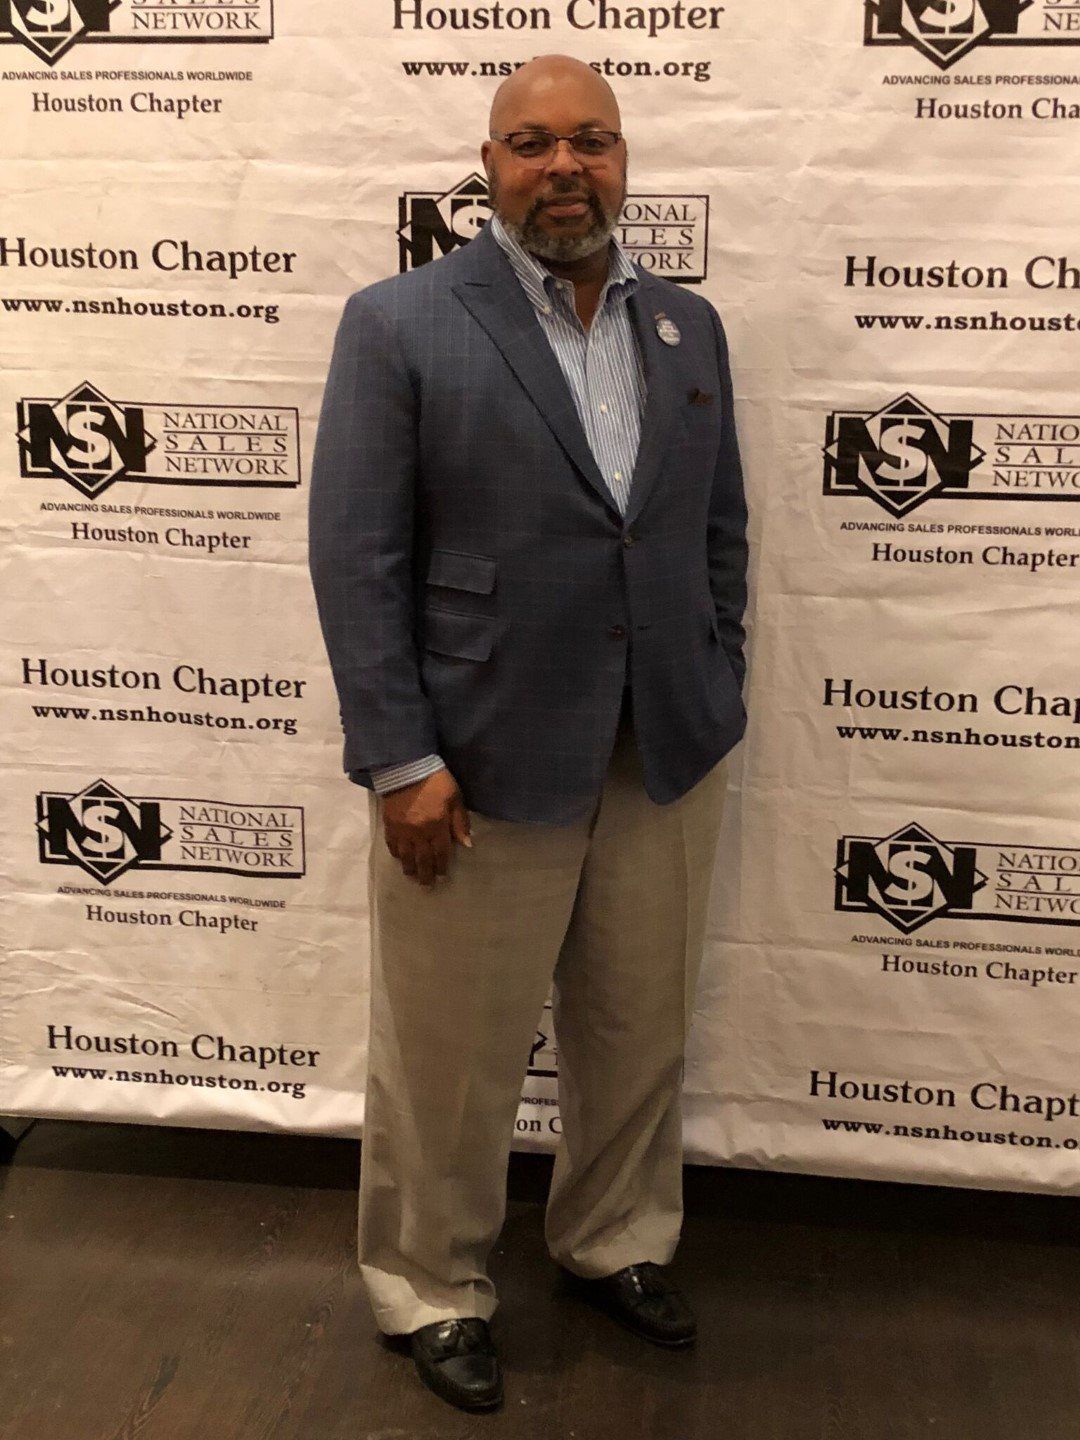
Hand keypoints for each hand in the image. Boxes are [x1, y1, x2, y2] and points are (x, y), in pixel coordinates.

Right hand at [381, 769, 471, 886]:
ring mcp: (402, 830)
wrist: (406, 767)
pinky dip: (396, 854)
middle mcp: (418, 833)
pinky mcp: (389, 824)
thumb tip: (466, 844)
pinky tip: (399, 859)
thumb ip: (460, 822)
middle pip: (422, 859)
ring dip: (410, 869)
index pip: (441, 853)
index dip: (442, 867)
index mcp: (437, 826)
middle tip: (427, 887)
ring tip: (412, 877)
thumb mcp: (455, 797)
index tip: (443, 877)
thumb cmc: (436, 781)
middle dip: (426, 875)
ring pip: (405, 856)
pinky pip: (392, 845)